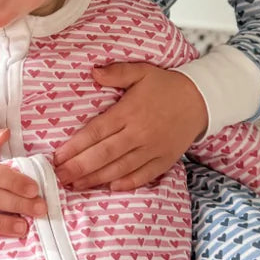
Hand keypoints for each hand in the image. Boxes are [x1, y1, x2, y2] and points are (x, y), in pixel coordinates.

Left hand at [53, 64, 207, 190]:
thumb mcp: (142, 71)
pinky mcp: (165, 160)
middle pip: (103, 154)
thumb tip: (93, 72)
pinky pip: (144, 175)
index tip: (58, 156)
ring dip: (96, 179)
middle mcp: (139, 133)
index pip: (96, 132)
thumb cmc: (167, 85)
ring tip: (76, 185)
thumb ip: (117, 72)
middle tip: (59, 177)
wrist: (201, 99)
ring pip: (120, 168)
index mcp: (129, 112)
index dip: (75, 146)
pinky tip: (110, 188)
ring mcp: (152, 149)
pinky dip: (127, 183)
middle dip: (79, 167)